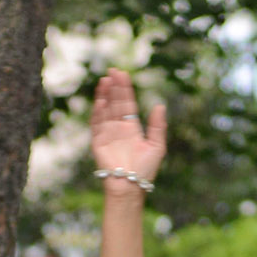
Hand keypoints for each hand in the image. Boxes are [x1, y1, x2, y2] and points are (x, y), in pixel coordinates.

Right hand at [90, 69, 167, 187]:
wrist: (130, 185)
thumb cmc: (145, 170)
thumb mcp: (157, 146)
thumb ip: (158, 126)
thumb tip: (160, 105)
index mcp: (132, 128)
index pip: (127, 104)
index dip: (125, 89)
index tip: (123, 74)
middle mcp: (118, 128)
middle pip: (115, 103)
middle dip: (114, 87)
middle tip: (113, 71)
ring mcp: (107, 133)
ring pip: (105, 109)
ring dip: (104, 95)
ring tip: (105, 80)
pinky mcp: (98, 141)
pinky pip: (96, 123)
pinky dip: (97, 111)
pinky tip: (100, 99)